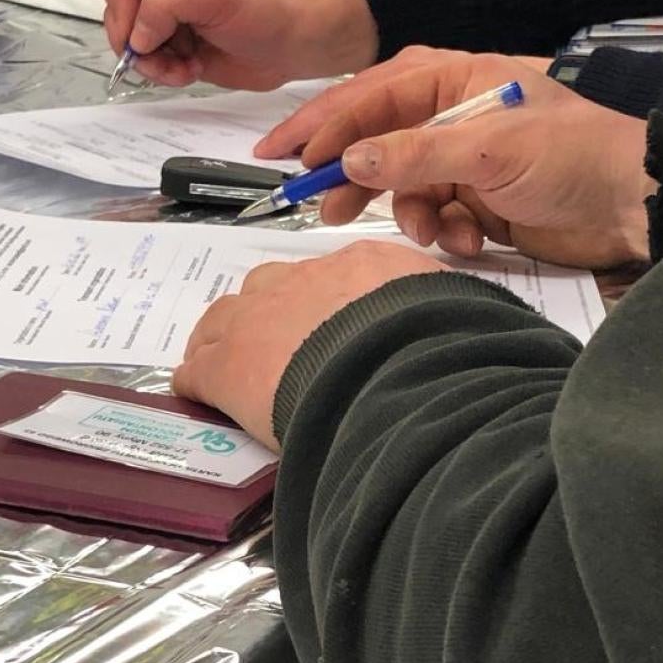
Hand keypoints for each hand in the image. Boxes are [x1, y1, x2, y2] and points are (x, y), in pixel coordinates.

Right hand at [98, 0, 377, 89]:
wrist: (292, 46)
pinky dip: (167, 75)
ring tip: (185, 68)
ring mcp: (170, 26)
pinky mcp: (179, 54)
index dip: (120, 8)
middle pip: (119, 18)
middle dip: (137, 44)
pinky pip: (154, 67)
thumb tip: (137, 37)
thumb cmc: (259, 12)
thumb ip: (165, 6)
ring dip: (154, 65)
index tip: (140, 34)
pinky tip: (192, 72)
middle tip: (160, 59)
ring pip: (134, 49)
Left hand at [172, 242, 448, 449]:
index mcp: (361, 268)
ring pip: (223, 319)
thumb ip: (443, 313)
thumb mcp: (455, 315)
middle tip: (278, 348)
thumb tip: (465, 323)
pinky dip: (196, 380)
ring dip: (223, 339)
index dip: (322, 306)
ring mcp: (258, 318)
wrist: (392, 373)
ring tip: (227, 367)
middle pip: (269, 288)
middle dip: (269, 314)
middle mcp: (303, 281)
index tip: (327, 330)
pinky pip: (197, 368)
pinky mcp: (226, 363)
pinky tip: (197, 394)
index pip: (330, 278)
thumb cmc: (435, 349)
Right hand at [264, 47, 653, 268]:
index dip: (325, 123)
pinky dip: (444, 233)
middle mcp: (452, 114)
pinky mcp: (477, 202)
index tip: (287, 155)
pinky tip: (469, 240)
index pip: (372, 95)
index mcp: (455, 78)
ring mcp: (464, 160)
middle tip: (319, 205)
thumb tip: (347, 160)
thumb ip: (415, 153)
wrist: (633, 204)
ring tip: (427, 231)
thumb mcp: (490, 149)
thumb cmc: (572, 156)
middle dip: (352, 174)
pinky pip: (435, 216)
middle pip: (378, 139)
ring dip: (410, 213)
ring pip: (405, 187)